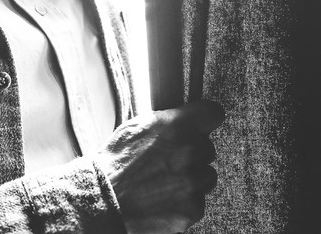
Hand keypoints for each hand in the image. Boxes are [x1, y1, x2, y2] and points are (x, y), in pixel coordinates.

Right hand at [101, 99, 223, 233]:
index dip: (207, 116)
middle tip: (170, 157)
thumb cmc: (117, 161)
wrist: (106, 200)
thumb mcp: (137, 126)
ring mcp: (192, 181)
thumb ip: (166, 121)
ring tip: (165, 179)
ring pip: (207, 175)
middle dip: (193, 151)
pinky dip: (186, 199)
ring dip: (193, 176)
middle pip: (208, 147)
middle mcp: (189, 151)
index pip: (213, 112)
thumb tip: (182, 116)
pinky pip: (198, 199)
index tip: (203, 121)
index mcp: (175, 126)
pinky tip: (164, 196)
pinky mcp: (192, 208)